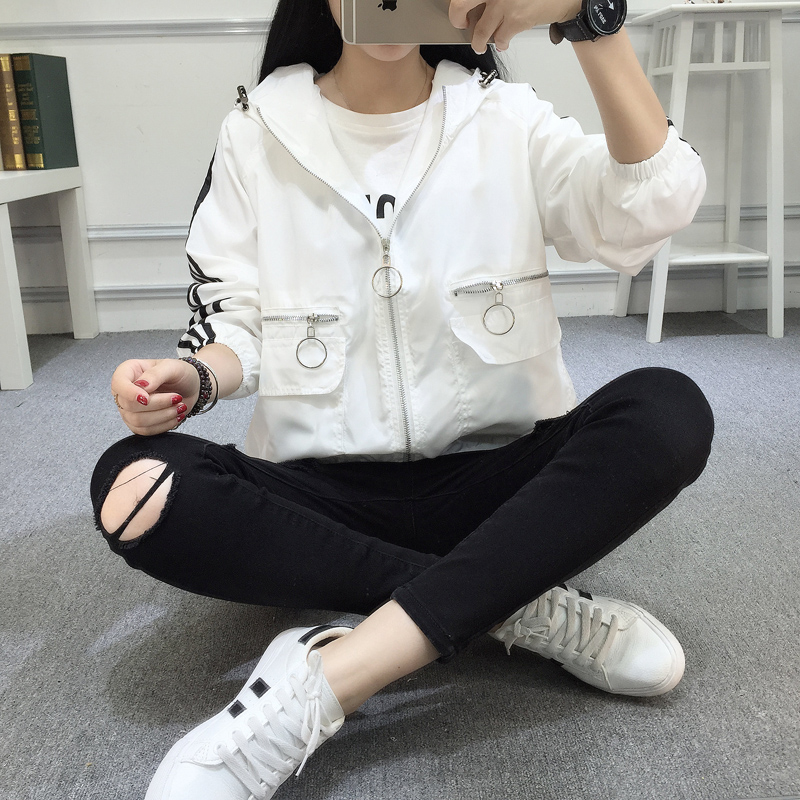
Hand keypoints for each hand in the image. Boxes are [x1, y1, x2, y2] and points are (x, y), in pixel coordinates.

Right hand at [111, 358, 199, 435]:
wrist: (190, 387)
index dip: (130, 393)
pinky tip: (176, 416)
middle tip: (177, 398)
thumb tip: (142, 386)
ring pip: (138, 421)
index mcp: (128, 372)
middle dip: (158, 404)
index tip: (147, 398)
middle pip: (129, 406)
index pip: (118, 384)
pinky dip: (164, 425)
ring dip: (163, 416)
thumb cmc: (179, 373)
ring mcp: (129, 409)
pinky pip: (146, 431)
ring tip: (180, 406)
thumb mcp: (172, 366)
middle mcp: (125, 391)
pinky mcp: (138, 423)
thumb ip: (156, 374)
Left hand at [449, 0, 582, 52]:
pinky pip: (500, 38)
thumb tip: (479, 5)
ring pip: (481, 30)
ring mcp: (503, 3)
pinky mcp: (515, 20)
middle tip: (461, 22)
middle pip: (461, 4)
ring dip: (479, 41)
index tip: (461, 7)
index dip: (458, 3)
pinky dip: (501, 43)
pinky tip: (503, 42)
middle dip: (457, 17)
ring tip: (480, 44)